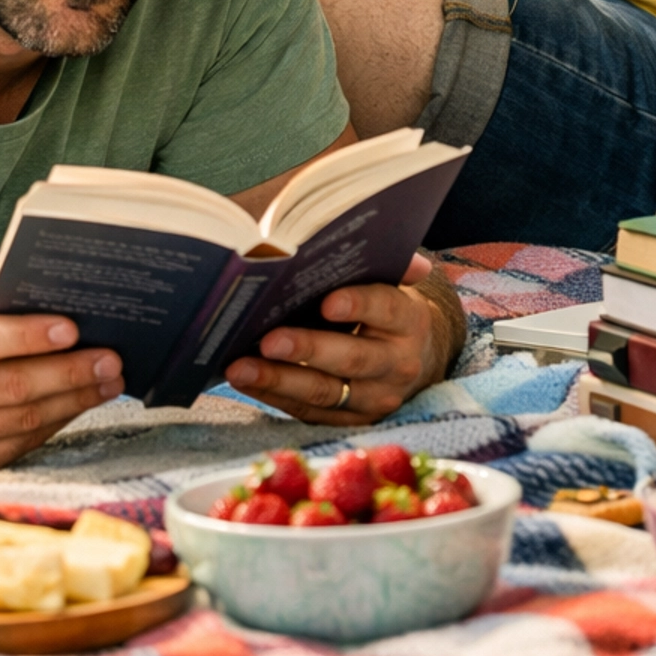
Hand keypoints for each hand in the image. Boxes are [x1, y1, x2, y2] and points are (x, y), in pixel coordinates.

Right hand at [0, 296, 125, 469]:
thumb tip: (54, 305)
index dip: (29, 336)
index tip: (72, 328)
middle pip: (12, 387)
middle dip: (70, 372)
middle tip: (111, 358)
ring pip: (22, 419)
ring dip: (74, 400)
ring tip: (109, 381)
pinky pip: (20, 442)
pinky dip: (56, 421)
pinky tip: (79, 403)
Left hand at [224, 254, 453, 424]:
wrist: (414, 360)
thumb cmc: (385, 310)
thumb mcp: (391, 283)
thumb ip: (381, 261)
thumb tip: (375, 234)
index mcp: (409, 320)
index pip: (386, 308)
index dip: (358, 305)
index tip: (327, 302)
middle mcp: (398, 364)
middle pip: (352, 358)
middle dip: (308, 349)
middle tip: (269, 340)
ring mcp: (376, 398)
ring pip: (325, 392)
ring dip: (279, 380)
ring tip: (240, 367)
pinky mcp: (352, 421)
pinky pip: (309, 412)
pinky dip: (274, 396)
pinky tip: (245, 380)